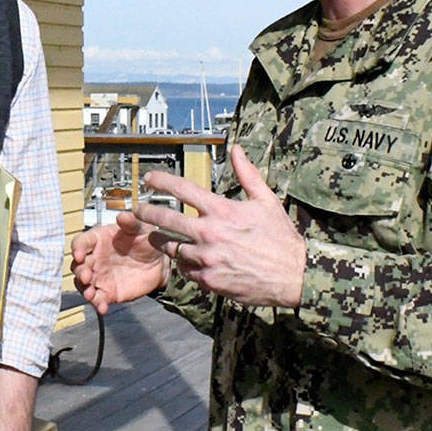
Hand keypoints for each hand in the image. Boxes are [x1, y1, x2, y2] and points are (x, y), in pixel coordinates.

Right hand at [70, 212, 168, 313]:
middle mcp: (95, 258)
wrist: (159, 262)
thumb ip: (131, 222)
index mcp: (98, 240)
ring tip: (91, 294)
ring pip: (84, 284)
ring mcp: (99, 276)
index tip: (79, 254)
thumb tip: (123, 216)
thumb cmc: (146, 240)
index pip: (80, 242)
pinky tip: (102, 307)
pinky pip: (98, 299)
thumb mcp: (141, 228)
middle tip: (86, 276)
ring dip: (84, 289)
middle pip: (78, 266)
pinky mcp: (108, 292)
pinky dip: (98, 304)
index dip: (77, 248)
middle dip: (80, 271)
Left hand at [134, 146, 306, 307]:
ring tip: (156, 237)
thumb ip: (247, 174)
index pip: (183, 189)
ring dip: (162, 241)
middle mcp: (210, 233)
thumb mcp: (266, 200)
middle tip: (138, 209)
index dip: (162, 181)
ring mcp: (207, 258)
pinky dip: (184, 263)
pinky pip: (186, 270)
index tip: (150, 178)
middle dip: (147, 212)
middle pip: (166, 219)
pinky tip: (186, 259)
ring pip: (172, 247)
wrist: (293, 275)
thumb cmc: (281, 237)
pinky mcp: (208, 280)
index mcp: (222, 210)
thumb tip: (237, 150)